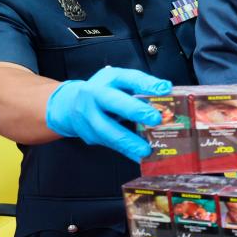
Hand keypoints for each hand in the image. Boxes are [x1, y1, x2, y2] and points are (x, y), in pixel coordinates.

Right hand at [45, 66, 171, 160]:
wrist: (70, 105)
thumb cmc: (104, 91)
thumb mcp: (121, 81)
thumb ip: (143, 85)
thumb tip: (166, 90)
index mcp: (109, 79)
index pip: (129, 79)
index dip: (147, 84)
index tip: (165, 90)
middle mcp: (96, 96)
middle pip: (115, 102)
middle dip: (135, 111)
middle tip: (155, 119)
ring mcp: (89, 117)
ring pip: (109, 130)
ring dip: (129, 141)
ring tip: (146, 149)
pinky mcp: (90, 135)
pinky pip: (110, 144)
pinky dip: (126, 151)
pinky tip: (139, 157)